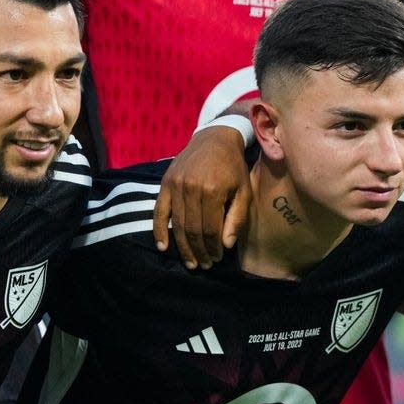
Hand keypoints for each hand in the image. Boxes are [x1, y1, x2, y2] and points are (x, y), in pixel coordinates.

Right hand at [152, 126, 251, 268]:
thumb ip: (236, 218)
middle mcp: (191, 188)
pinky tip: (163, 247)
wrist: (214, 138)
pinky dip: (159, 231)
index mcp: (213, 191)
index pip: (210, 229)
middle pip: (192, 230)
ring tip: (190, 262)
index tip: (217, 258)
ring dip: (183, 247)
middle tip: (203, 265)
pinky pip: (159, 212)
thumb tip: (226, 245)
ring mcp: (175, 186)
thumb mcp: (243, 190)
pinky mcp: (165, 184)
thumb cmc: (233, 166)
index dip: (213, 248)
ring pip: (177, 225)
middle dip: (198, 252)